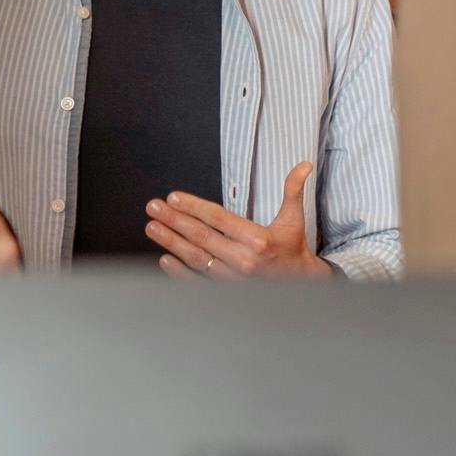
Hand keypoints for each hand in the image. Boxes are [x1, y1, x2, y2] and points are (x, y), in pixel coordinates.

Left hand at [148, 161, 328, 278]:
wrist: (300, 285)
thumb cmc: (292, 248)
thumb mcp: (294, 219)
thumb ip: (293, 191)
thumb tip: (303, 165)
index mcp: (258, 240)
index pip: (219, 219)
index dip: (194, 207)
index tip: (173, 198)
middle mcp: (243, 260)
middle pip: (202, 237)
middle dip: (174, 220)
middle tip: (153, 207)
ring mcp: (232, 278)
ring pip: (196, 258)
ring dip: (171, 242)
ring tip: (152, 227)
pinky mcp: (227, 290)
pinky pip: (198, 281)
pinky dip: (180, 272)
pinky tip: (164, 260)